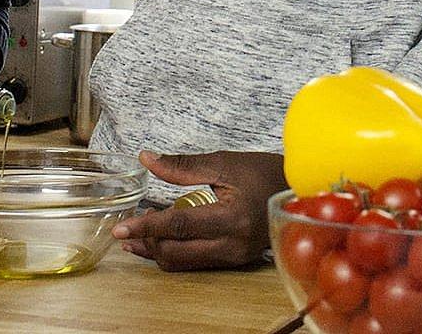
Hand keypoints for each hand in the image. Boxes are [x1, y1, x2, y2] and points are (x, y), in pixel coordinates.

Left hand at [111, 150, 285, 270]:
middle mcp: (232, 243)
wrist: (300, 191)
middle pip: (176, 251)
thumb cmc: (264, 172)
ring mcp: (234, 256)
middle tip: (129, 228)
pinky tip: (162, 242)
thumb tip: (147, 159)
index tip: (121, 228)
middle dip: (147, 241)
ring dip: (157, 251)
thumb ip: (183, 166)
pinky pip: (196, 263)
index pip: (179, 225)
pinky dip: (175, 253)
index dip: (146, 226)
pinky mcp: (234, 260)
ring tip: (138, 238)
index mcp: (231, 217)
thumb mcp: (224, 163)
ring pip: (182, 262)